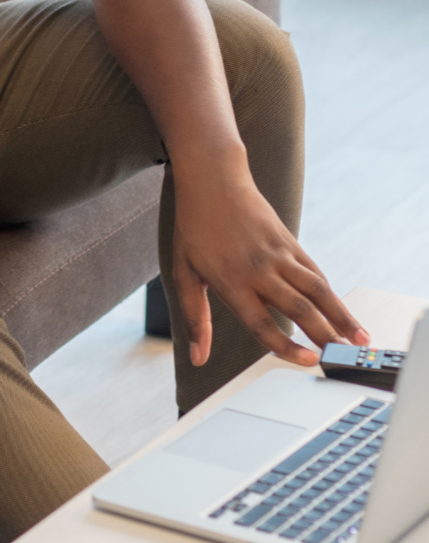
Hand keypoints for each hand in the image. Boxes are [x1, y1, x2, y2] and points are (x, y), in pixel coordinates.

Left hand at [172, 159, 368, 367]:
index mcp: (231, 281)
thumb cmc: (194, 229)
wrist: (213, 181)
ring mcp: (278, 254)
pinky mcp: (290, 243)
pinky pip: (315, 272)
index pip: (261, 322)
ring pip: (317, 289)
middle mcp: (258, 270)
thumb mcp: (183, 274)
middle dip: (324, 335)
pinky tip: (341, 311)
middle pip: (298, 308)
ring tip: (358, 340)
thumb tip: (197, 357)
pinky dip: (330, 294)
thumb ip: (194, 318)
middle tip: (342, 358)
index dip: (286, 345)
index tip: (307, 361)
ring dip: (340, 316)